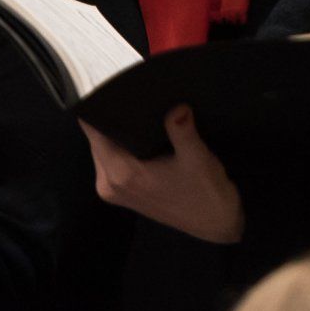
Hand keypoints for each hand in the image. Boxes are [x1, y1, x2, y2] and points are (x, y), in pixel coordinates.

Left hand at [82, 108, 243, 242]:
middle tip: (134, 95)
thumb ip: (182, 130)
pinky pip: (111, 159)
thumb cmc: (205, 192)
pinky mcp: (121, 192)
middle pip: (97, 138)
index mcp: (122, 173)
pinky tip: (142, 135)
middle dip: (112, 118)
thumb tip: (176, 106)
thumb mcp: (197, 158)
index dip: (100, 108)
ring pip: (103, 148)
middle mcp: (109, 182)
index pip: (94, 132)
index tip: (113, 87)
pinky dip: (122, 146)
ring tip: (140, 112)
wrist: (215, 223)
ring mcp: (113, 189)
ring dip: (117, 132)